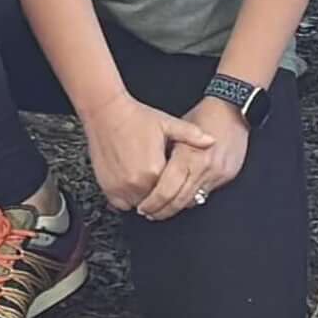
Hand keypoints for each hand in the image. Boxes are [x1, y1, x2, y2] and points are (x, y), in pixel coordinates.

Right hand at [81, 98, 198, 214]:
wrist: (106, 112)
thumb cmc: (136, 117)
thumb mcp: (167, 124)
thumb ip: (191, 135)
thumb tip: (212, 141)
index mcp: (154, 170)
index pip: (172, 191)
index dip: (177, 187)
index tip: (179, 184)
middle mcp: (136, 183)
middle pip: (156, 201)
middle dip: (162, 195)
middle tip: (165, 184)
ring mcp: (120, 187)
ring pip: (139, 204)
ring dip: (145, 198)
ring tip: (149, 183)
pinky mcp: (107, 187)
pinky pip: (121, 204)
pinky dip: (128, 199)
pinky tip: (134, 184)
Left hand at [137, 98, 249, 219]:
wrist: (232, 110)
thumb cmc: (203, 115)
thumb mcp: (176, 130)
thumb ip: (165, 155)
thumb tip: (147, 176)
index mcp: (187, 155)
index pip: (166, 190)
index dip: (153, 203)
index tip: (143, 207)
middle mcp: (204, 167)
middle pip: (179, 200)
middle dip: (162, 211)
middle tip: (150, 213)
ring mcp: (217, 173)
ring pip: (193, 200)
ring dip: (177, 207)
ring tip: (164, 208)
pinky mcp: (227, 176)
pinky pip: (207, 193)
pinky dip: (193, 197)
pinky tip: (183, 197)